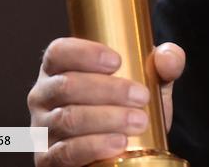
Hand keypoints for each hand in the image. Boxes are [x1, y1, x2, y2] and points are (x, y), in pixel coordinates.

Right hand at [27, 37, 185, 166]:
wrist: (124, 152)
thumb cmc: (129, 107)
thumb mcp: (149, 83)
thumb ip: (163, 65)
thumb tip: (167, 55)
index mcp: (60, 69)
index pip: (59, 52)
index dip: (84, 53)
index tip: (117, 61)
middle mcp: (43, 95)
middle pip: (67, 85)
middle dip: (108, 90)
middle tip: (142, 96)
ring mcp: (41, 128)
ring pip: (67, 118)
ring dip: (106, 118)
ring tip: (139, 121)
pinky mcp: (47, 159)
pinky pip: (64, 152)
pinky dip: (94, 146)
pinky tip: (119, 142)